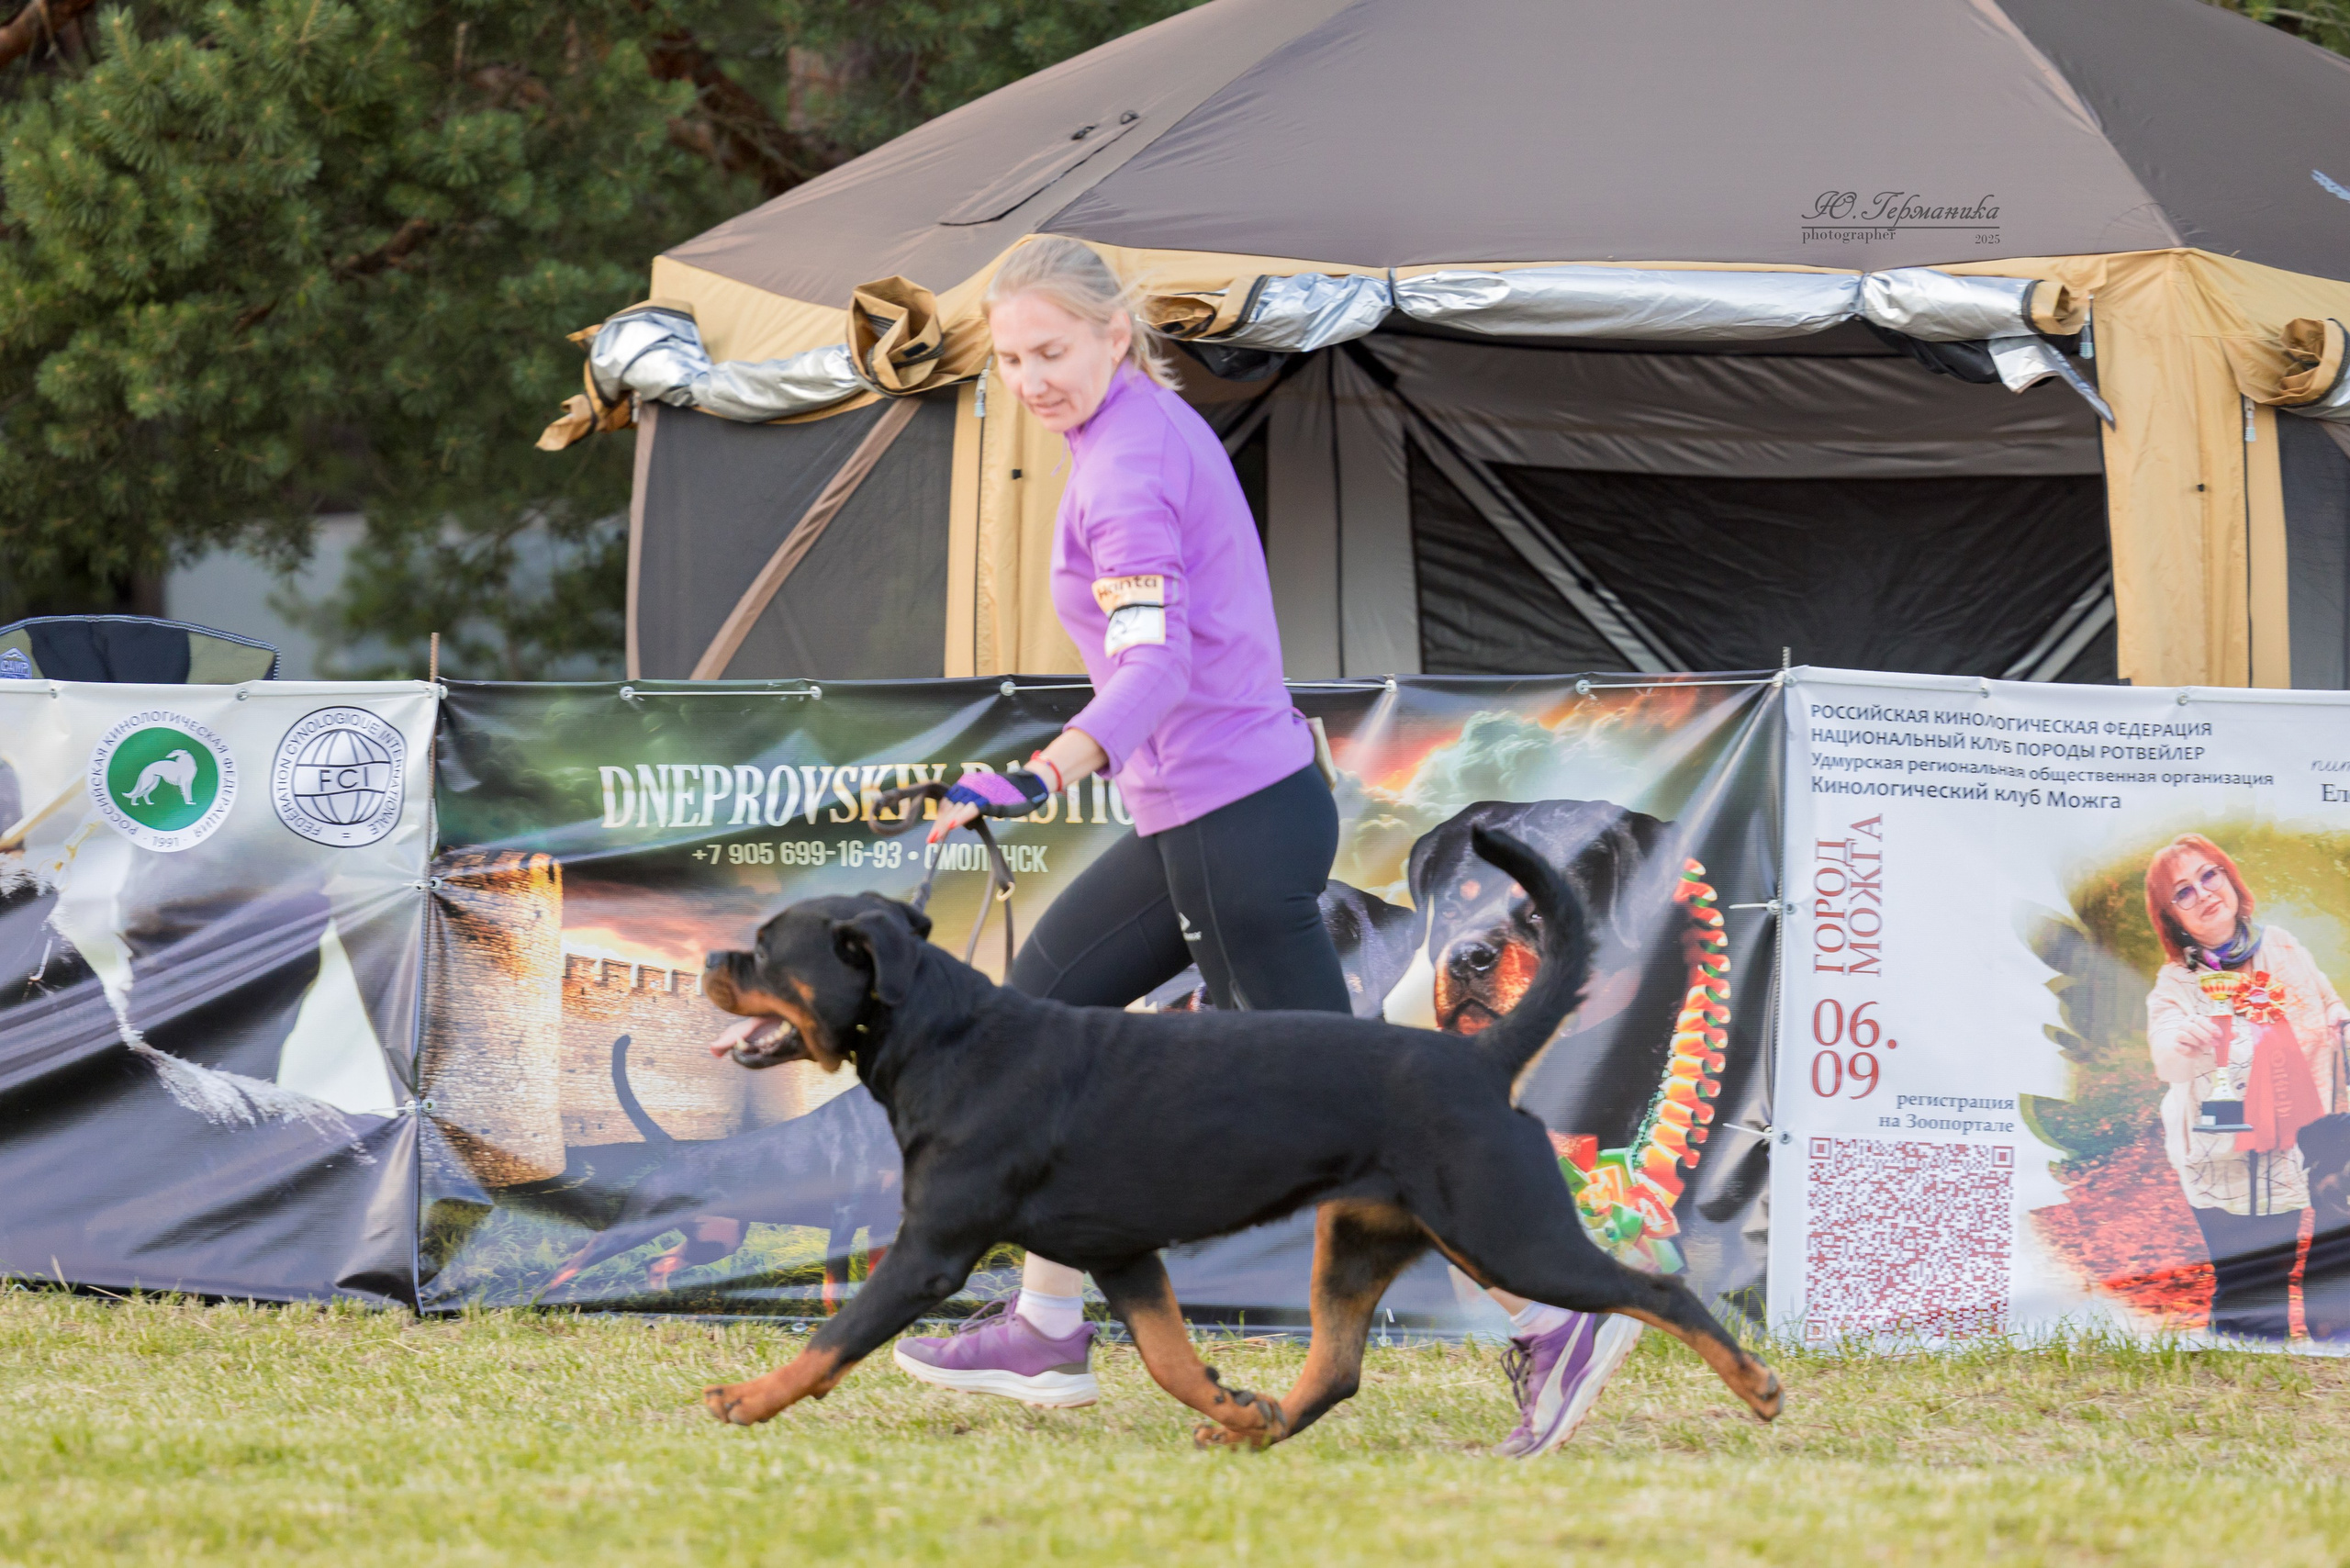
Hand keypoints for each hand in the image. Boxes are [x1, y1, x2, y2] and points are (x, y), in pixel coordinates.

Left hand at [931, 767, 1050, 839]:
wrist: (1031, 785)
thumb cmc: (1010, 793)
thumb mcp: (987, 799)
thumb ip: (972, 807)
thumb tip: (958, 822)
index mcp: (967, 784)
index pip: (948, 801)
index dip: (940, 817)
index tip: (934, 832)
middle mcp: (971, 785)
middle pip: (949, 806)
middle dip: (939, 824)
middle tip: (931, 840)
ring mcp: (980, 791)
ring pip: (958, 808)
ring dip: (945, 824)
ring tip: (936, 837)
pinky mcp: (990, 798)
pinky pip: (973, 808)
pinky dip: (961, 816)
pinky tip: (952, 825)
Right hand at [2177, 1014, 2230, 1060]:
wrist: (2193, 1050)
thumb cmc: (2205, 1039)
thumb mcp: (2216, 1036)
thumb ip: (2226, 1034)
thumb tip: (2235, 1033)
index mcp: (2195, 1019)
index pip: (2200, 1019)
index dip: (2210, 1026)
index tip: (2220, 1034)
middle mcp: (2184, 1024)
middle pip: (2191, 1027)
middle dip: (2205, 1035)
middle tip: (2215, 1043)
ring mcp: (2178, 1034)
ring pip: (2184, 1035)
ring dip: (2196, 1042)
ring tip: (2202, 1046)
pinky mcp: (2176, 1044)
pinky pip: (2180, 1046)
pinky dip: (2188, 1049)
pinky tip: (2194, 1051)